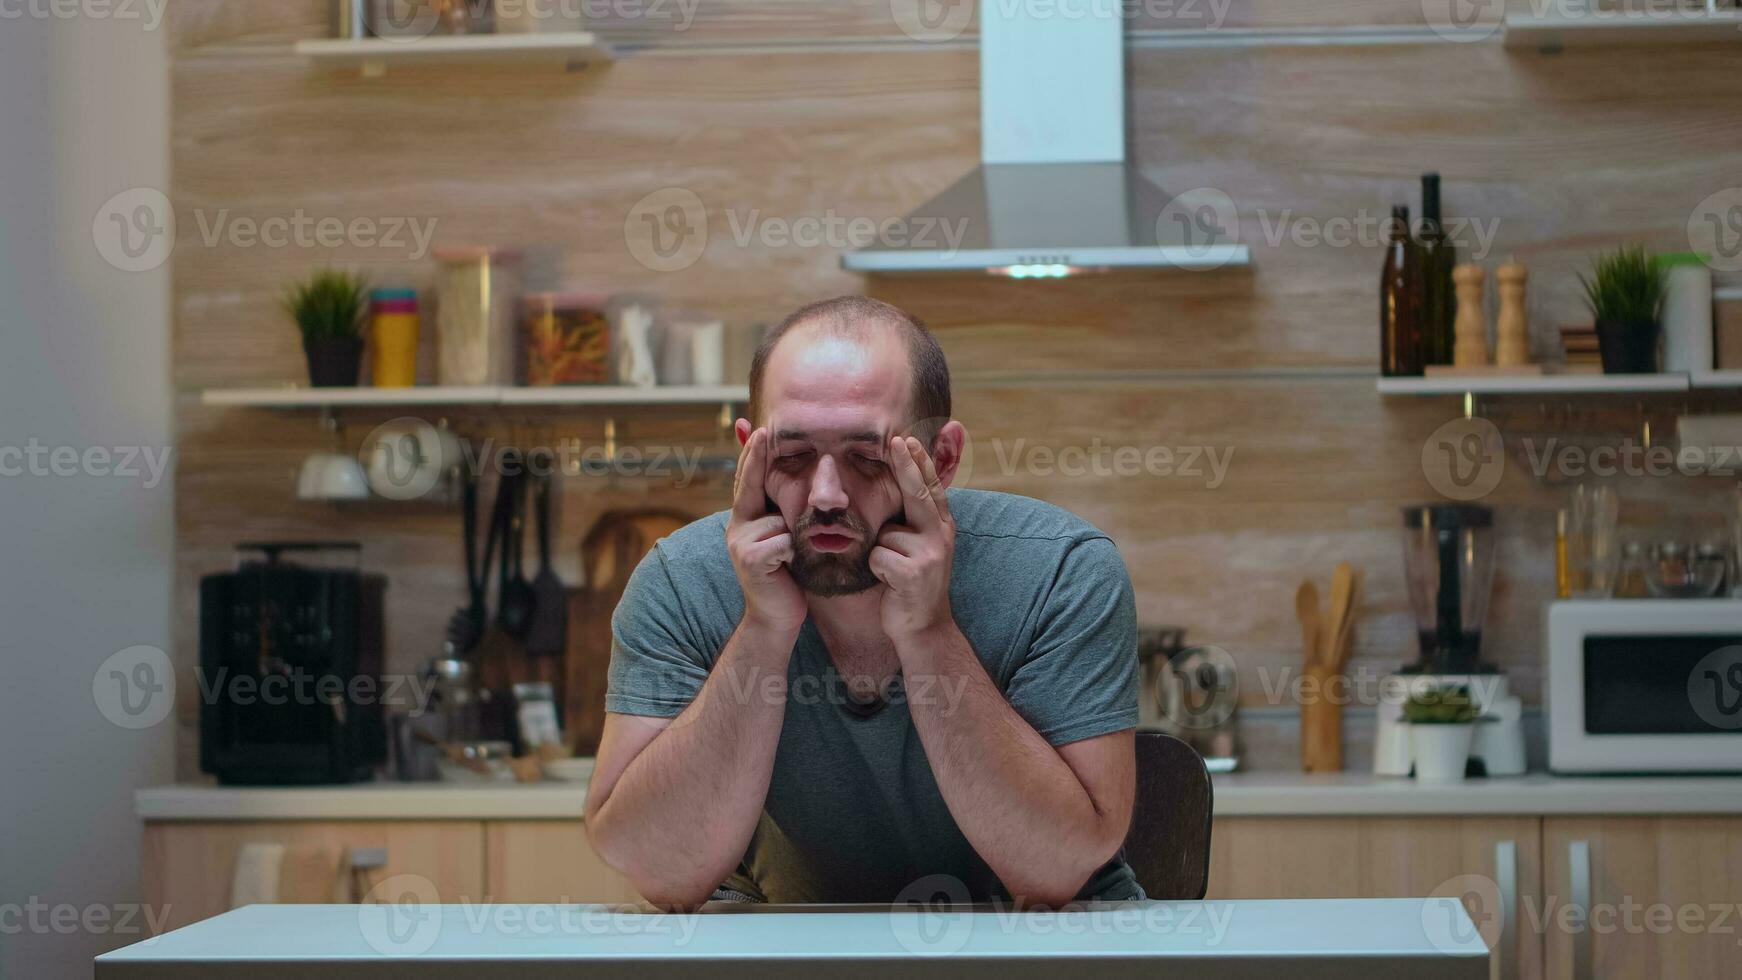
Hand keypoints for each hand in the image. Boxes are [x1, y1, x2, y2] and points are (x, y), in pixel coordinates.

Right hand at [726, 427, 805, 635]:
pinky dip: (793, 553)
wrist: (777, 617)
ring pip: (779, 518)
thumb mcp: (784, 539)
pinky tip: (788, 568)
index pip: (749, 478)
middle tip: (765, 431)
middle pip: (750, 483)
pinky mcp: (749, 559)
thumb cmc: (787, 575)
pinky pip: (783, 541)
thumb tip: (794, 480)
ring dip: (795, 535)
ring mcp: (739, 542)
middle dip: (758, 456)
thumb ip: (782, 513)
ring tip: (791, 558)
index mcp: (745, 517)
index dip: (754, 453)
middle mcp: (737, 524)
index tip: (760, 428)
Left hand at [870, 436, 955, 645]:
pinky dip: (876, 570)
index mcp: (941, 526)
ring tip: (893, 572)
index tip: (905, 439)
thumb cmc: (912, 583)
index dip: (919, 462)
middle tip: (896, 441)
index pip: (929, 488)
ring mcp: (930, 554)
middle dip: (906, 465)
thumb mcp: (919, 548)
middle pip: (917, 494)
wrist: (924, 627)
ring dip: (880, 552)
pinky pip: (878, 556)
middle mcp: (941, 535)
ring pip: (887, 533)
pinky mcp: (913, 573)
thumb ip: (912, 521)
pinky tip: (890, 584)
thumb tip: (899, 488)